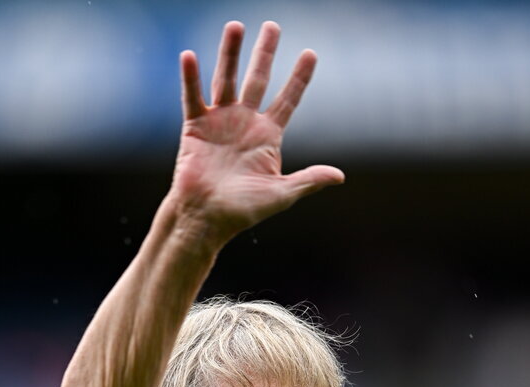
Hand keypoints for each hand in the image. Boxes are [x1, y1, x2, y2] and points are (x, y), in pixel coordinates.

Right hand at [171, 21, 343, 242]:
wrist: (205, 219)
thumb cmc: (242, 212)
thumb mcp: (280, 195)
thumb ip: (308, 180)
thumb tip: (340, 177)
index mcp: (267, 137)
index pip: (287, 100)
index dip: (299, 78)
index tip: (310, 53)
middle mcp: (244, 123)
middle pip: (257, 79)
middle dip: (265, 53)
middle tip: (272, 25)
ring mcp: (219, 122)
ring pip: (226, 80)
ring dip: (231, 53)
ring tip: (235, 26)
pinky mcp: (195, 127)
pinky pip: (193, 97)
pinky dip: (190, 78)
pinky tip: (189, 56)